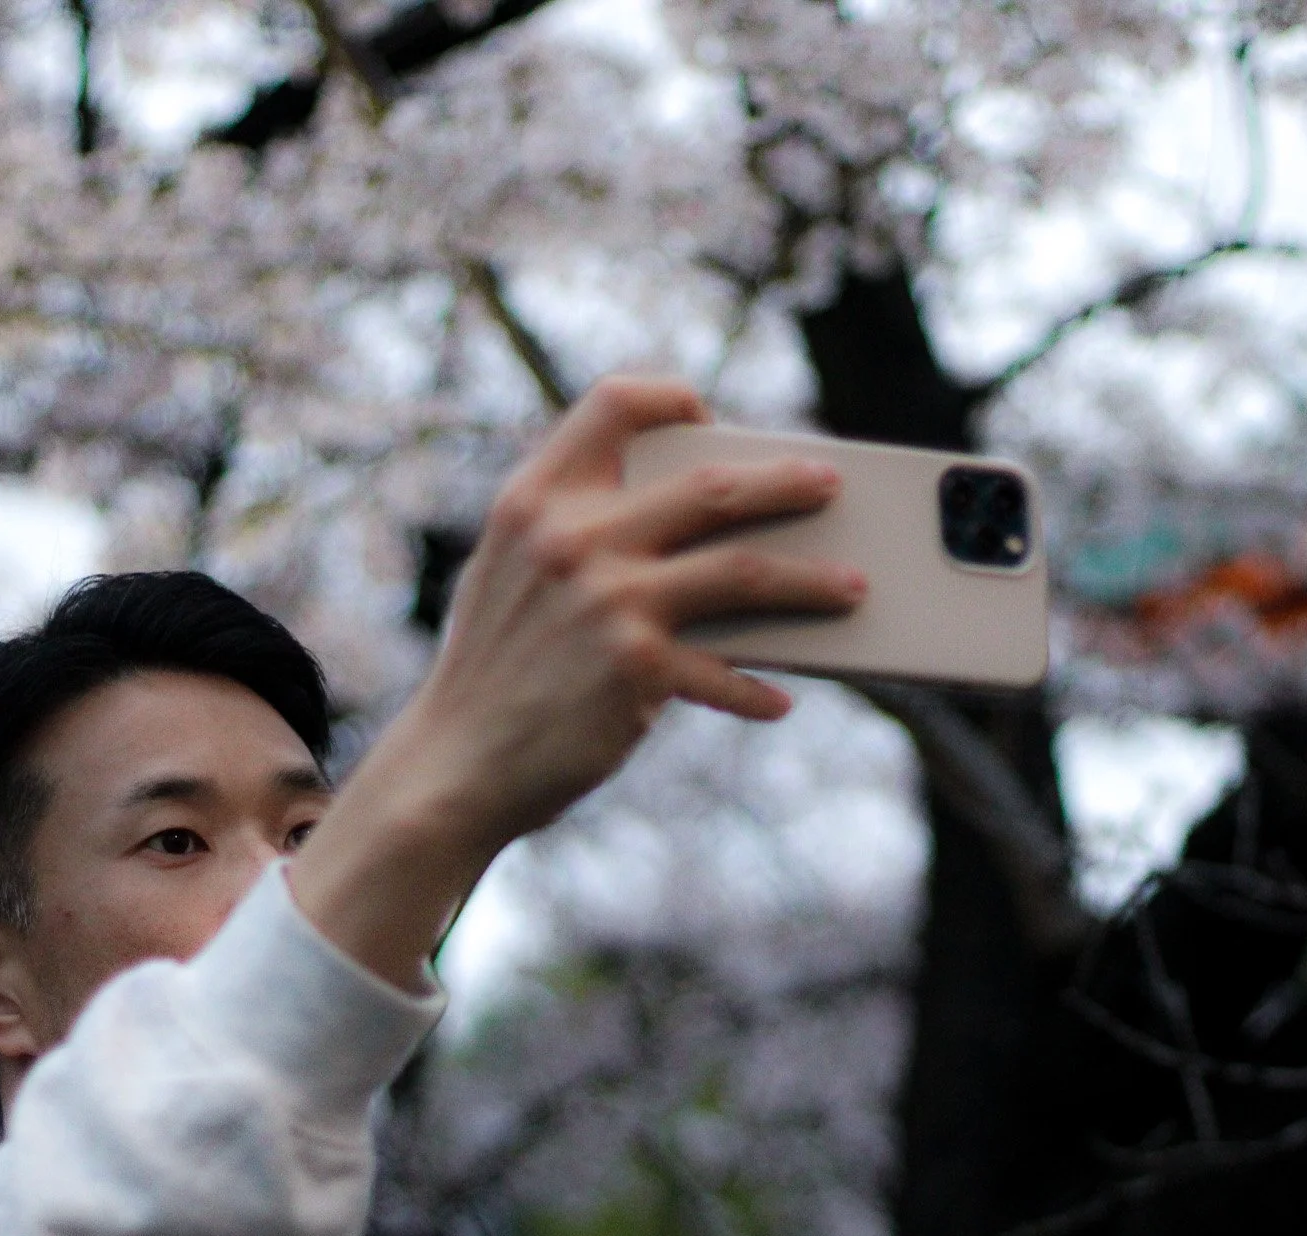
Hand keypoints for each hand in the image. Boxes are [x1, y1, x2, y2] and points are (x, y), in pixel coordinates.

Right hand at [289, 375, 865, 988]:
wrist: (454, 765)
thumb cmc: (492, 673)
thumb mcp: (507, 577)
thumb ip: (570, 535)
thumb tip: (688, 529)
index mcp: (535, 499)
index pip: (611, 405)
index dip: (666, 399)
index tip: (705, 415)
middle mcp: (574, 538)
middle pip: (713, 486)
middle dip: (786, 482)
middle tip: (830, 485)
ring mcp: (609, 600)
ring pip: (746, 570)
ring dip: (811, 580)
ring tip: (853, 589)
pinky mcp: (639, 667)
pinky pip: (727, 668)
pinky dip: (757, 688)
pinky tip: (778, 699)